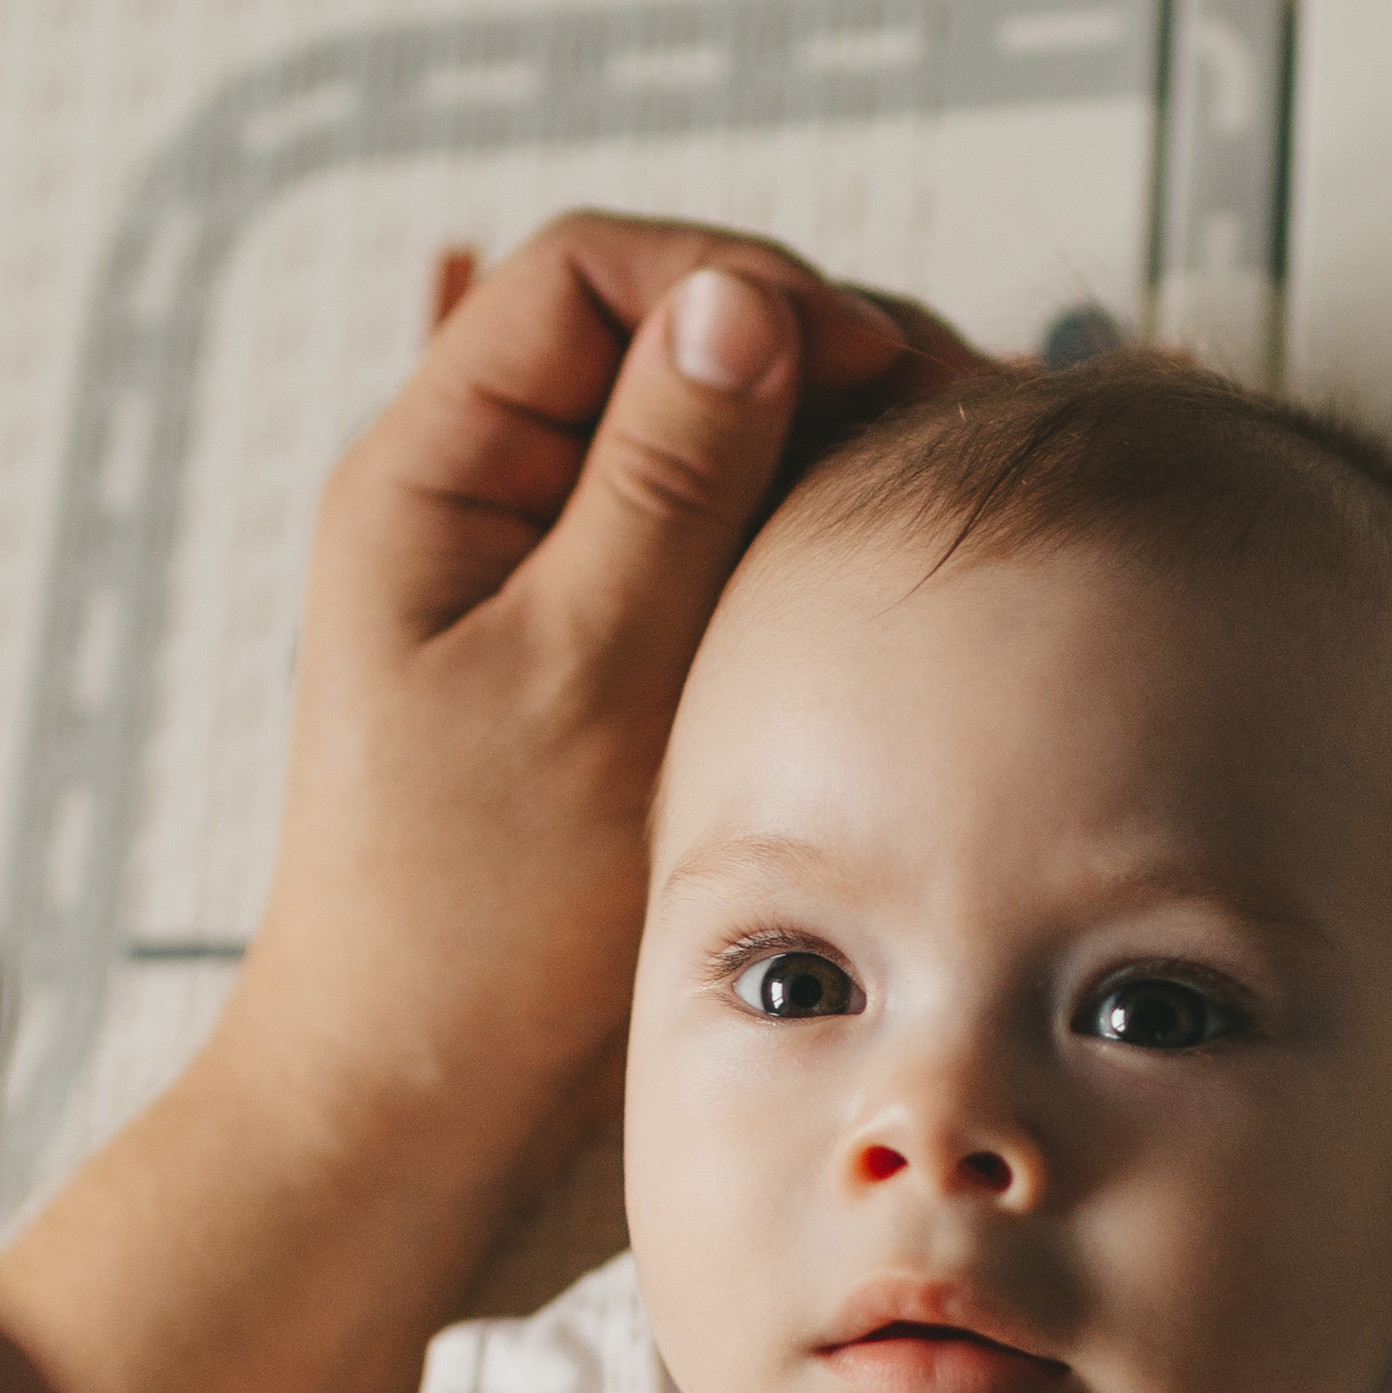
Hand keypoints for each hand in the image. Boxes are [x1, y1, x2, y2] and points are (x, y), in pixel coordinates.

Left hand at [234, 213, 975, 1197]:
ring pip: (719, 458)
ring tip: (962, 495)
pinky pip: (731, 565)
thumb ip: (659, 485)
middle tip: (963, 423)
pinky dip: (820, 550)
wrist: (429, 1111)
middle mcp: (495, 514)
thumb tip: (737, 302)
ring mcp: (565, 596)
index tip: (867, 361)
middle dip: (816, 361)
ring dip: (835, 456)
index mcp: (434, 480)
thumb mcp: (576, 676)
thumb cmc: (462, 922)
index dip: (735, 288)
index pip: (588, 281)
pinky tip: (912, 577)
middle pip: (669, 353)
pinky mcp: (625, 681)